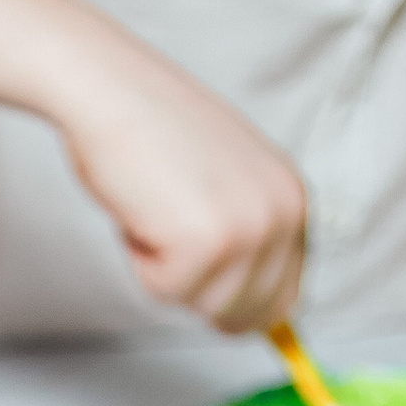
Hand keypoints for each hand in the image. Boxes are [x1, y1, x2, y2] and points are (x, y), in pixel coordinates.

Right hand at [52, 38, 305, 331]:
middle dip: (199, 289)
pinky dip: (140, 261)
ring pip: (204, 306)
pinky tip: (142, 210)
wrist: (112, 91)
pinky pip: (165, 291)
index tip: (209, 291)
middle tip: (171, 232)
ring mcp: (249, 229)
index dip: (240, 306)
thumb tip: (248, 314)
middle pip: (246, 314)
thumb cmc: (152, 132)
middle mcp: (283, 213)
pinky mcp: (207, 243)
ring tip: (158, 212)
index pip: (285, 297)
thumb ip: (246, 237)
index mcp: (292, 198)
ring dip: (166, 271)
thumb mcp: (226, 184)